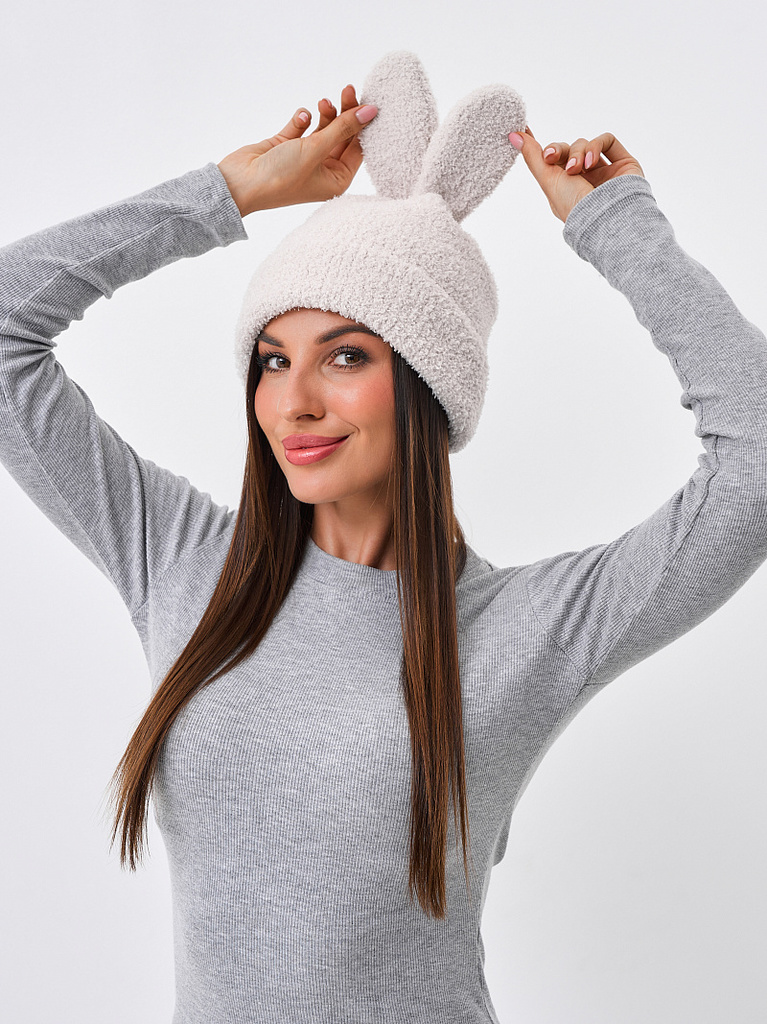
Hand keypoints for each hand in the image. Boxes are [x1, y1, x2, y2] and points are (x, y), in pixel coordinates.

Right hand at [217, 85, 377, 216]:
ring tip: (322, 102)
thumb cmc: (281, 177)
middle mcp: (323, 171)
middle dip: (344, 113)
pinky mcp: (287, 146)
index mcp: (336, 181)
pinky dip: (303, 119)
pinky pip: (302, 127)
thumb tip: (371, 111)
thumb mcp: (317, 149)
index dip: (363, 125)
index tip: (366, 100)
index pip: (358, 149)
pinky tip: (300, 117)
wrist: (239, 183)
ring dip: (325, 114)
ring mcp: (305, 158)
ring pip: (324, 129)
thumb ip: (344, 128)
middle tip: (346, 89)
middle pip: (342, 136)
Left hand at [509, 127, 644, 222]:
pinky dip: (595, 145)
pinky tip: (590, 162)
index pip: (552, 161)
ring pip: (584, 144)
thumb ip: (532, 156)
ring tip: (578, 169)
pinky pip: (606, 140)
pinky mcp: (623, 163)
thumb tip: (514, 135)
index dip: (541, 147)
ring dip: (577, 152)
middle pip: (567, 150)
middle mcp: (584, 179)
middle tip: (551, 157)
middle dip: (558, 150)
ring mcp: (604, 171)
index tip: (524, 131)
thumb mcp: (548, 181)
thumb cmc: (575, 206)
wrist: (607, 216)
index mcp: (565, 189)